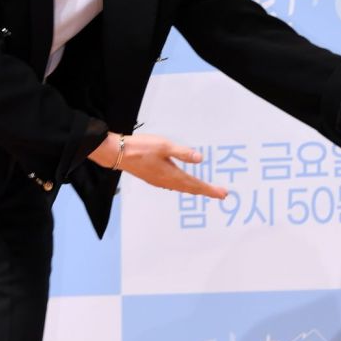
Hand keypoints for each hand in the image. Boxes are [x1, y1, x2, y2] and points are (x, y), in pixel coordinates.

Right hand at [88, 132, 228, 197]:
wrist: (117, 153)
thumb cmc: (140, 147)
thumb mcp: (164, 146)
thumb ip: (182, 153)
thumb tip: (200, 159)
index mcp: (171, 174)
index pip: (195, 184)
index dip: (210, 189)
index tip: (223, 194)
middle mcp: (166, 181)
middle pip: (190, 189)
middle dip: (206, 191)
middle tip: (220, 194)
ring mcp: (158, 181)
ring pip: (181, 188)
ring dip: (194, 189)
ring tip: (205, 190)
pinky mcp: (153, 177)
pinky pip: (173, 185)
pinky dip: (183, 186)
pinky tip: (183, 183)